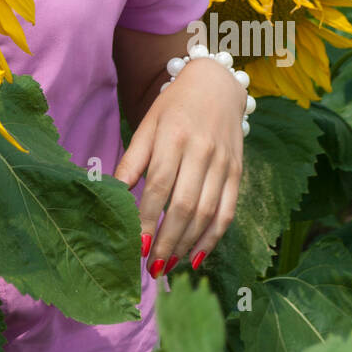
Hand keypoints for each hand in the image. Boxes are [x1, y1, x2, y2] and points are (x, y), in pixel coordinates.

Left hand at [112, 55, 244, 274]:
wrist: (216, 83)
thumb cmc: (173, 106)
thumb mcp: (148, 124)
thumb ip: (132, 159)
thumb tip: (113, 192)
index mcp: (173, 136)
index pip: (159, 184)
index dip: (148, 218)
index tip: (136, 246)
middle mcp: (201, 150)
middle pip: (185, 204)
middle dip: (167, 241)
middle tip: (152, 268)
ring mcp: (223, 162)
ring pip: (207, 213)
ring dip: (188, 244)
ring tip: (169, 266)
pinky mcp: (238, 172)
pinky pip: (228, 211)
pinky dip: (213, 237)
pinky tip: (197, 256)